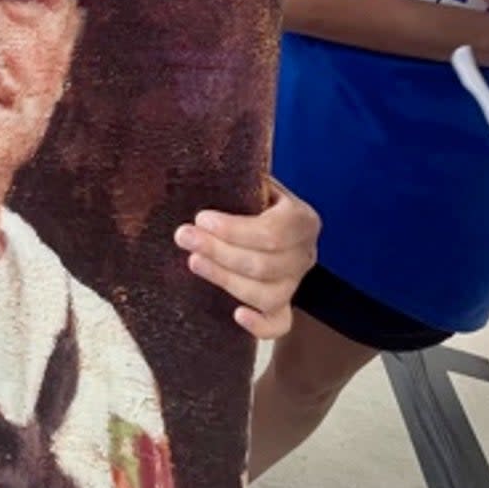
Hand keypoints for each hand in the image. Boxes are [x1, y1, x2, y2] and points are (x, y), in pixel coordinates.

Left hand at [174, 179, 319, 338]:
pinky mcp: (283, 306)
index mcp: (302, 219)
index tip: (201, 218)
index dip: (236, 229)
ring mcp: (296, 283)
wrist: (264, 221)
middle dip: (220, 251)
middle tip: (183, 236)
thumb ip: (239, 179)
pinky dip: (262, 326)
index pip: (274, 231)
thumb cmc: (250, 197)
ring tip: (192, 262)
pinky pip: (280, 325)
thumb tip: (199, 161)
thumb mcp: (252, 181)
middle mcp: (305, 254)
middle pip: (266, 265)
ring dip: (227, 280)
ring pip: (269, 294)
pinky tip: (237, 316)